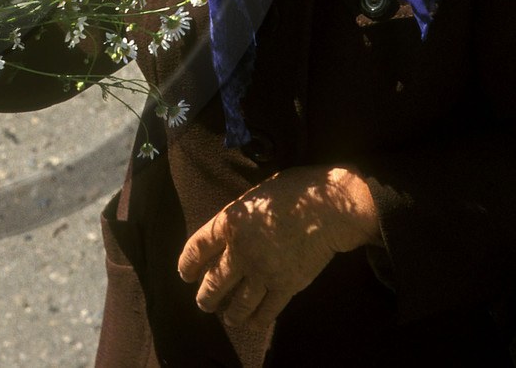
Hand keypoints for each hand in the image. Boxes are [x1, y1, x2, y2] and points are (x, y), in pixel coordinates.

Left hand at [177, 166, 381, 329]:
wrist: (330, 208)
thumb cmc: (294, 191)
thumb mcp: (253, 197)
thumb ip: (237, 218)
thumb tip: (229, 232)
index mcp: (228, 223)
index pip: (196, 248)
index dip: (187, 264)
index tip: (185, 274)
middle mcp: (240, 251)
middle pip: (213, 282)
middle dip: (206, 297)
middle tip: (204, 303)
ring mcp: (263, 271)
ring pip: (238, 302)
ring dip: (229, 313)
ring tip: (226, 317)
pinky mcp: (286, 286)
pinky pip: (266, 310)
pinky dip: (256, 320)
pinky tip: (251, 323)